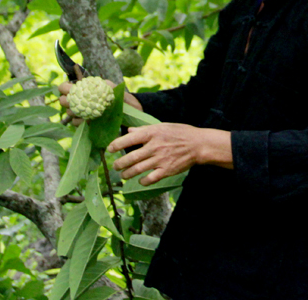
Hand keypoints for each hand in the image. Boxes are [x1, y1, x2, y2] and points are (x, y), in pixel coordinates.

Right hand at [57, 79, 143, 125]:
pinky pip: (75, 122)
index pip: (63, 87)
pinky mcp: (84, 123)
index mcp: (82, 89)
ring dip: (74, 111)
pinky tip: (88, 119)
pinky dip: (80, 121)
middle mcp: (78, 100)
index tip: (69, 89)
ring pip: (69, 112)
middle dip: (67, 101)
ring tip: (85, 110)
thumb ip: (100, 84)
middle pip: (63, 101)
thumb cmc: (117, 95)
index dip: (63, 88)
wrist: (126, 109)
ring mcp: (80, 112)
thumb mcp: (110, 87)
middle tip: (76, 101)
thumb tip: (90, 85)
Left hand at [108, 124, 231, 184]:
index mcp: (152, 133)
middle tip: (115, 166)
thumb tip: (129, 131)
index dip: (116, 145)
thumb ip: (145, 129)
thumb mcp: (162, 126)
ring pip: (137, 170)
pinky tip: (140, 181)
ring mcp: (160, 159)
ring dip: (127, 174)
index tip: (109, 149)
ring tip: (123, 175)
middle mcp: (154, 146)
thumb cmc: (180, 133)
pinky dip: (142, 181)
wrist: (198, 145)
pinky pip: (150, 178)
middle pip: (131, 158)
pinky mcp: (166, 170)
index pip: (129, 139)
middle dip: (119, 164)